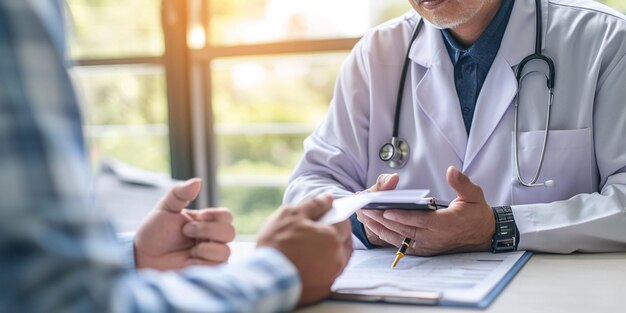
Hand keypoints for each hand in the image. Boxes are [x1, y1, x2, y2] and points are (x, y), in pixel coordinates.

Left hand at [134, 179, 235, 269]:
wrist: (141, 257)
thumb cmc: (153, 233)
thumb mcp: (165, 209)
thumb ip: (180, 193)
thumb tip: (198, 181)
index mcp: (205, 223)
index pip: (226, 216)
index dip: (214, 216)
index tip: (197, 216)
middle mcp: (211, 239)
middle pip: (230, 232)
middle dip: (207, 230)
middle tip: (186, 231)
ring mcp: (210, 256)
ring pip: (226, 251)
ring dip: (205, 247)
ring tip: (188, 249)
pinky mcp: (207, 271)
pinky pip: (218, 265)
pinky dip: (203, 260)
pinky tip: (189, 259)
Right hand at [257, 194, 351, 306]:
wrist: (263, 278)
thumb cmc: (276, 244)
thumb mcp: (291, 215)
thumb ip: (314, 205)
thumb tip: (329, 198)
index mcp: (333, 238)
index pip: (344, 223)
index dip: (334, 217)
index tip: (323, 218)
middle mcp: (338, 259)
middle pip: (345, 242)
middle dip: (335, 234)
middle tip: (316, 232)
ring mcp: (331, 276)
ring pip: (340, 259)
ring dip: (331, 251)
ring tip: (311, 248)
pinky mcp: (323, 289)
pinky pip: (330, 274)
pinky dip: (324, 267)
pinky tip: (308, 263)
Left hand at [362, 167, 494, 255]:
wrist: (483, 236)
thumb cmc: (476, 214)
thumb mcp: (474, 195)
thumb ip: (462, 183)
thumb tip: (451, 171)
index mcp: (446, 224)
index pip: (420, 221)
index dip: (402, 216)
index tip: (386, 210)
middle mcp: (435, 238)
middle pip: (405, 230)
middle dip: (383, 220)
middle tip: (366, 210)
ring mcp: (429, 245)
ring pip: (400, 238)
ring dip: (381, 228)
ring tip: (365, 217)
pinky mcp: (425, 249)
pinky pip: (403, 245)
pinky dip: (388, 237)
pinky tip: (376, 228)